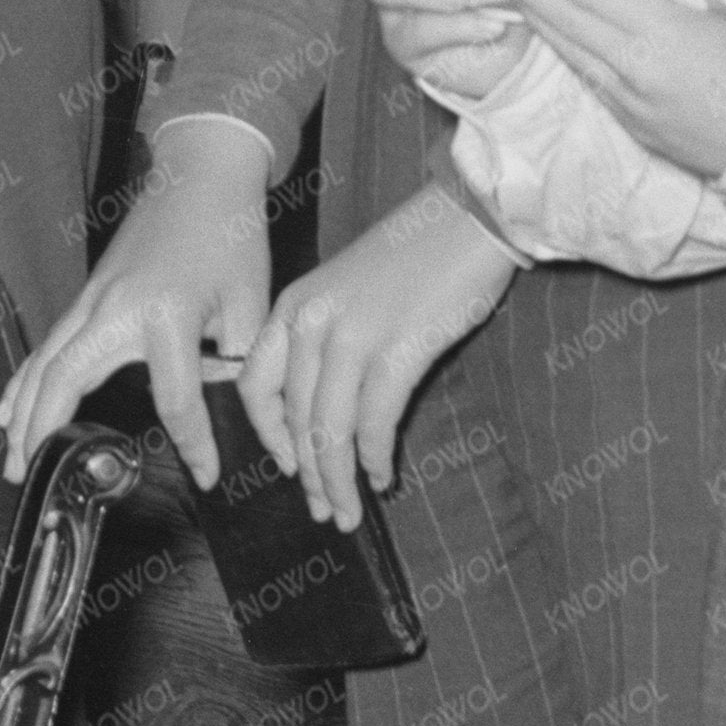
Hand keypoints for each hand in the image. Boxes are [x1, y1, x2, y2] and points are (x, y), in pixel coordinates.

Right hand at [0, 117, 277, 483]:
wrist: (201, 173)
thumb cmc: (229, 235)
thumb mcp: (249, 302)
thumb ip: (242, 365)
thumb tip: (244, 417)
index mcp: (167, 315)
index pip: (175, 401)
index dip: (194, 446)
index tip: (207, 476)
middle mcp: (117, 309)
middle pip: (66, 381)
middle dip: (46, 434)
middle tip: (34, 478)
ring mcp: (93, 300)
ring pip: (44, 364)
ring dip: (23, 413)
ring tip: (12, 459)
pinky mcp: (86, 294)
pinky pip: (45, 345)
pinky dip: (23, 379)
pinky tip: (5, 409)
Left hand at [236, 188, 513, 532]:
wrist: (470, 214)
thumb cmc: (418, 251)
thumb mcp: (348, 288)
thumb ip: (327, 338)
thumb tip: (328, 409)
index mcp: (295, 305)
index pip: (256, 387)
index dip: (270, 438)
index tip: (289, 467)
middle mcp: (313, 321)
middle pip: (295, 419)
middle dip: (310, 474)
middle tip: (325, 509)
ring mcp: (353, 335)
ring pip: (331, 430)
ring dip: (340, 480)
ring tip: (351, 511)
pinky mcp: (398, 348)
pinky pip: (376, 422)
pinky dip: (376, 457)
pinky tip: (383, 476)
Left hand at [489, 0, 725, 182]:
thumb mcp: (716, 15)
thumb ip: (667, 0)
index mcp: (660, 31)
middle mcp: (635, 68)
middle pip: (566, 21)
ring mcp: (629, 103)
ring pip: (571, 54)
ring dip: (539, 22)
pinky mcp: (632, 129)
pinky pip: (592, 84)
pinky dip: (572, 56)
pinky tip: (555, 39)